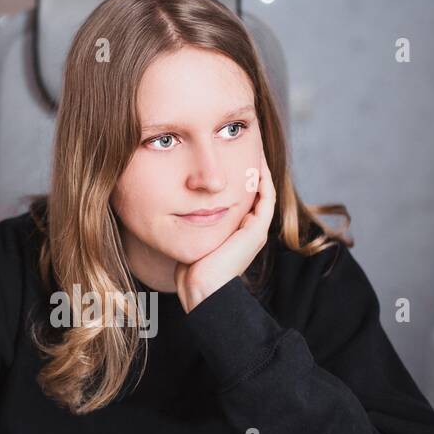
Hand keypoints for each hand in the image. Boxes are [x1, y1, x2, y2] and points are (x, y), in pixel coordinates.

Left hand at [174, 150, 276, 312]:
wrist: (201, 291)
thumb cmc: (188, 270)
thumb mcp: (186, 237)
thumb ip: (185, 220)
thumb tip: (167, 201)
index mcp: (234, 231)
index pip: (239, 195)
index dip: (235, 174)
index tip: (224, 152)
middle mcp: (248, 229)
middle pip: (252, 190)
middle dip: (246, 166)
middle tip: (240, 141)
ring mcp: (254, 231)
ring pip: (262, 190)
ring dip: (257, 167)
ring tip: (251, 144)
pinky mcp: (256, 232)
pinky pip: (265, 197)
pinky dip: (263, 178)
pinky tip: (255, 160)